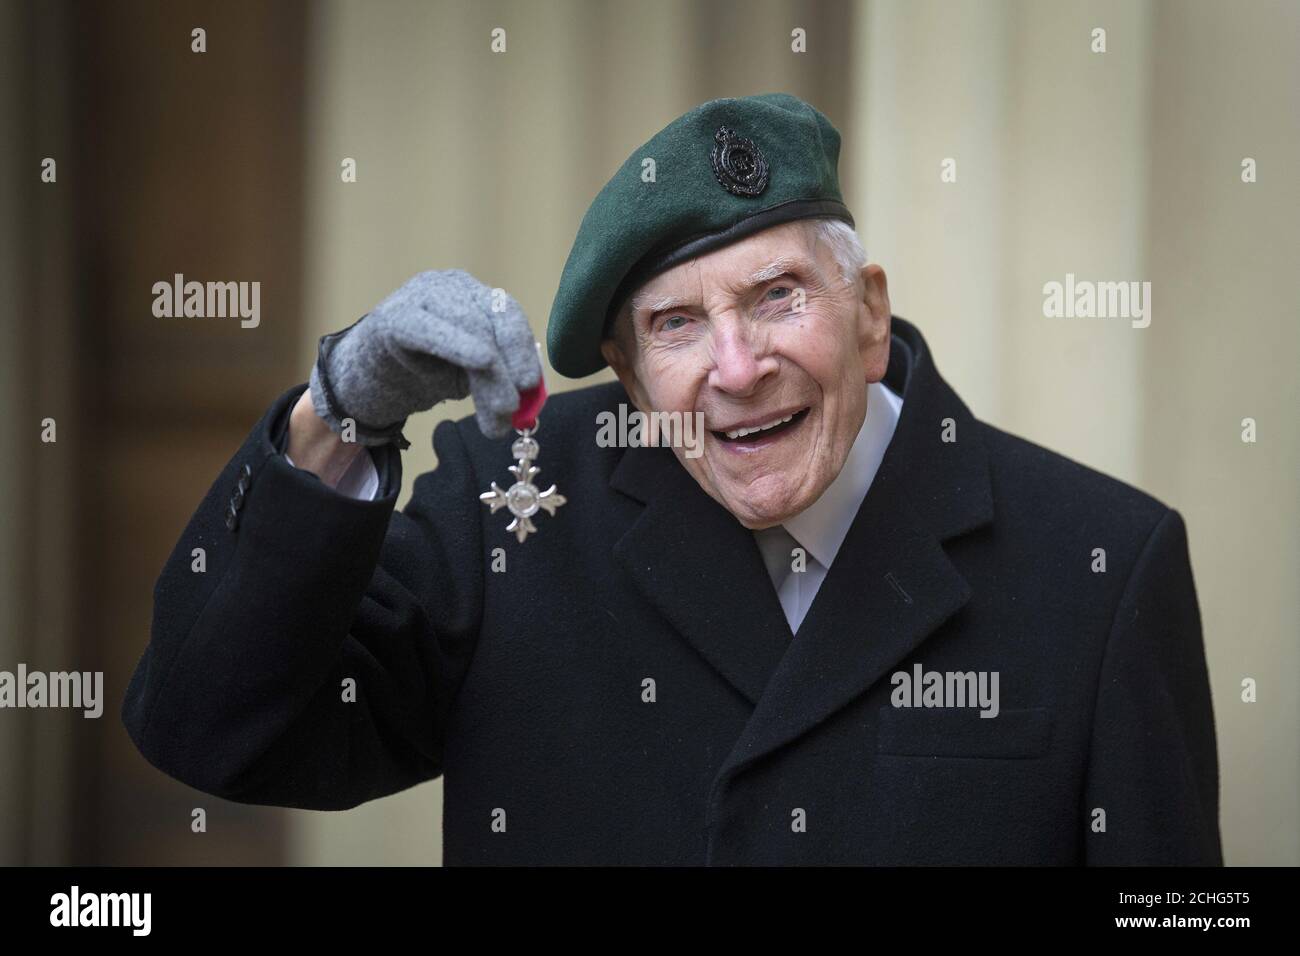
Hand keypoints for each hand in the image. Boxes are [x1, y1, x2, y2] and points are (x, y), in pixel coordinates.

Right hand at [308, 269, 542, 443]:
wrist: (365, 381)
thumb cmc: (425, 375)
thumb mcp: (469, 377)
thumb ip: (497, 380)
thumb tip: (528, 402)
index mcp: (473, 296)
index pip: (506, 313)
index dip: (521, 348)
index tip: (532, 385)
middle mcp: (447, 286)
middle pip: (489, 321)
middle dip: (505, 371)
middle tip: (511, 411)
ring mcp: (418, 295)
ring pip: (469, 327)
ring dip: (488, 379)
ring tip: (494, 421)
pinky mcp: (392, 317)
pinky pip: (430, 330)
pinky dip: (458, 345)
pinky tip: (481, 362)